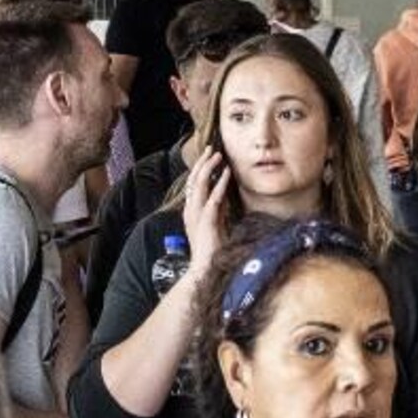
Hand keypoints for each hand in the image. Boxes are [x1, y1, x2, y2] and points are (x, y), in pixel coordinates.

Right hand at [180, 150, 230, 276]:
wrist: (205, 268)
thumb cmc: (211, 248)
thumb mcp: (214, 223)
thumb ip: (217, 208)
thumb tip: (224, 193)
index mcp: (190, 211)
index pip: (192, 184)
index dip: (200, 168)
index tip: (209, 156)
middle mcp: (190, 210)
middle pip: (193, 180)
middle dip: (202, 163)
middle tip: (212, 149)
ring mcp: (196, 215)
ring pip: (199, 185)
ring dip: (209, 168)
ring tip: (218, 156)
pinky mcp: (206, 221)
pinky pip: (213, 198)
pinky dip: (220, 184)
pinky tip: (226, 174)